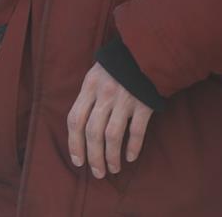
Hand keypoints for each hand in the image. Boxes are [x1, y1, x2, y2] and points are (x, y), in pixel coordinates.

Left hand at [67, 63, 152, 177]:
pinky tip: (131, 157)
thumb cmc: (119, 65)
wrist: (147, 48)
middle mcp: (105, 93)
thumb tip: (79, 127)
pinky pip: (137, 130)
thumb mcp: (97, 73)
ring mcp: (125, 98)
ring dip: (111, 157)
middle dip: (93, 157)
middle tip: (97, 173)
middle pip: (93, 132)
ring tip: (113, 169)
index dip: (74, 143)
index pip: (75, 119)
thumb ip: (88, 96)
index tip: (78, 161)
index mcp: (90, 85)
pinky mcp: (144, 102)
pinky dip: (133, 146)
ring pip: (112, 136)